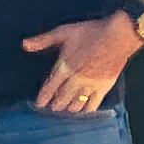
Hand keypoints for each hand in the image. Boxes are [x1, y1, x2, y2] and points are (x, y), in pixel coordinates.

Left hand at [22, 13, 140, 114]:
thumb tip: (24, 45)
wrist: (118, 36)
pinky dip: (87, 110)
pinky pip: (94, 104)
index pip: (50, 87)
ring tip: (65, 109)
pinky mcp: (105, 87)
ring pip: (76, 103)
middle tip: (52, 108)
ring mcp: (91, 84)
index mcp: (64, 66)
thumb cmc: (91, 32)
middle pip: (62, 97)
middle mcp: (76, 79)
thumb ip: (44, 40)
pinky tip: (84, 112)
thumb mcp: (64, 32)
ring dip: (69, 108)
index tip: (39, 104)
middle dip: (56, 105)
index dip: (44, 97)